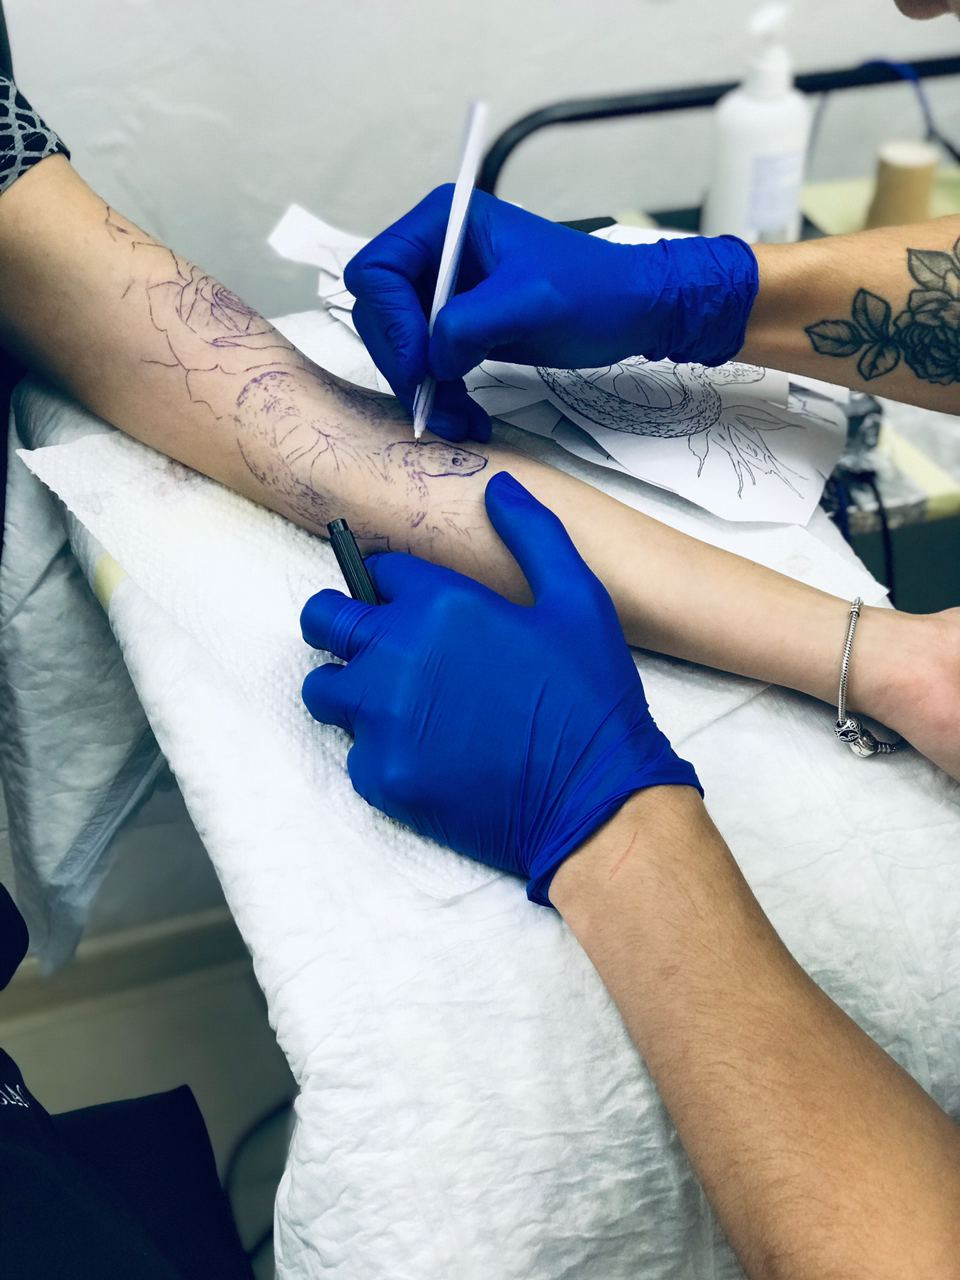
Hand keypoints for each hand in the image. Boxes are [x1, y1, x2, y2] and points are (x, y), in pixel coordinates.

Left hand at [300, 473, 699, 904]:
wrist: (593, 802)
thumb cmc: (590, 697)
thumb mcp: (578, 599)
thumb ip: (532, 533)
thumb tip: (498, 488)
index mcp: (440, 605)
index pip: (375, 570)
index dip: (391, 580)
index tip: (407, 598)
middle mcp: (396, 656)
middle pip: (322, 619)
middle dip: (342, 622)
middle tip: (378, 642)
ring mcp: (382, 720)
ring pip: (322, 687)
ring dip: (349, 687)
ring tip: (398, 702)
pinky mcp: (381, 776)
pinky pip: (351, 751)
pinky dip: (379, 750)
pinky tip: (429, 752)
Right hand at [344, 185, 758, 441]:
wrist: (632, 311)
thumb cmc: (594, 290)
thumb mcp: (531, 300)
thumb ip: (469, 322)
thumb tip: (431, 358)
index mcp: (443, 223)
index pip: (378, 271)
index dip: (390, 322)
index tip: (419, 365)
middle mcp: (435, 253)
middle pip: (381, 315)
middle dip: (404, 365)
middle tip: (432, 404)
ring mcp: (445, 292)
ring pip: (401, 348)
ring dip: (422, 391)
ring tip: (459, 421)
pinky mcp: (459, 328)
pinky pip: (427, 367)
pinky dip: (441, 396)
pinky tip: (467, 415)